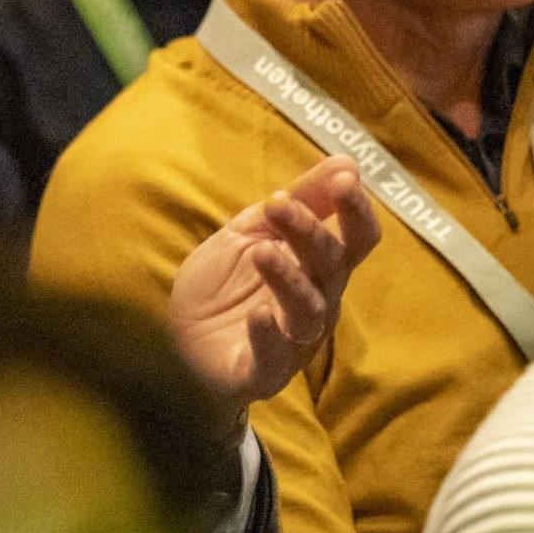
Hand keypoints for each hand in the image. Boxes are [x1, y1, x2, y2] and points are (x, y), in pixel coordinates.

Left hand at [169, 156, 381, 406]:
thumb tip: (347, 161)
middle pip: (330, 267)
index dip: (356, 211)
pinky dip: (267, 336)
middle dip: (308, 232)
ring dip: (288, 278)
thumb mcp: (255, 231)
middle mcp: (316, 303)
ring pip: (307, 310)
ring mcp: (292, 340)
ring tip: (262, 252)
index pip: (356, 239)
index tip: (345, 180)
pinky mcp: (261, 371)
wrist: (177, 339)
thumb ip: (301, 200)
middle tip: (277, 205)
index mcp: (319, 268)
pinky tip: (257, 316)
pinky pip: (272, 356)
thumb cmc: (225, 283)